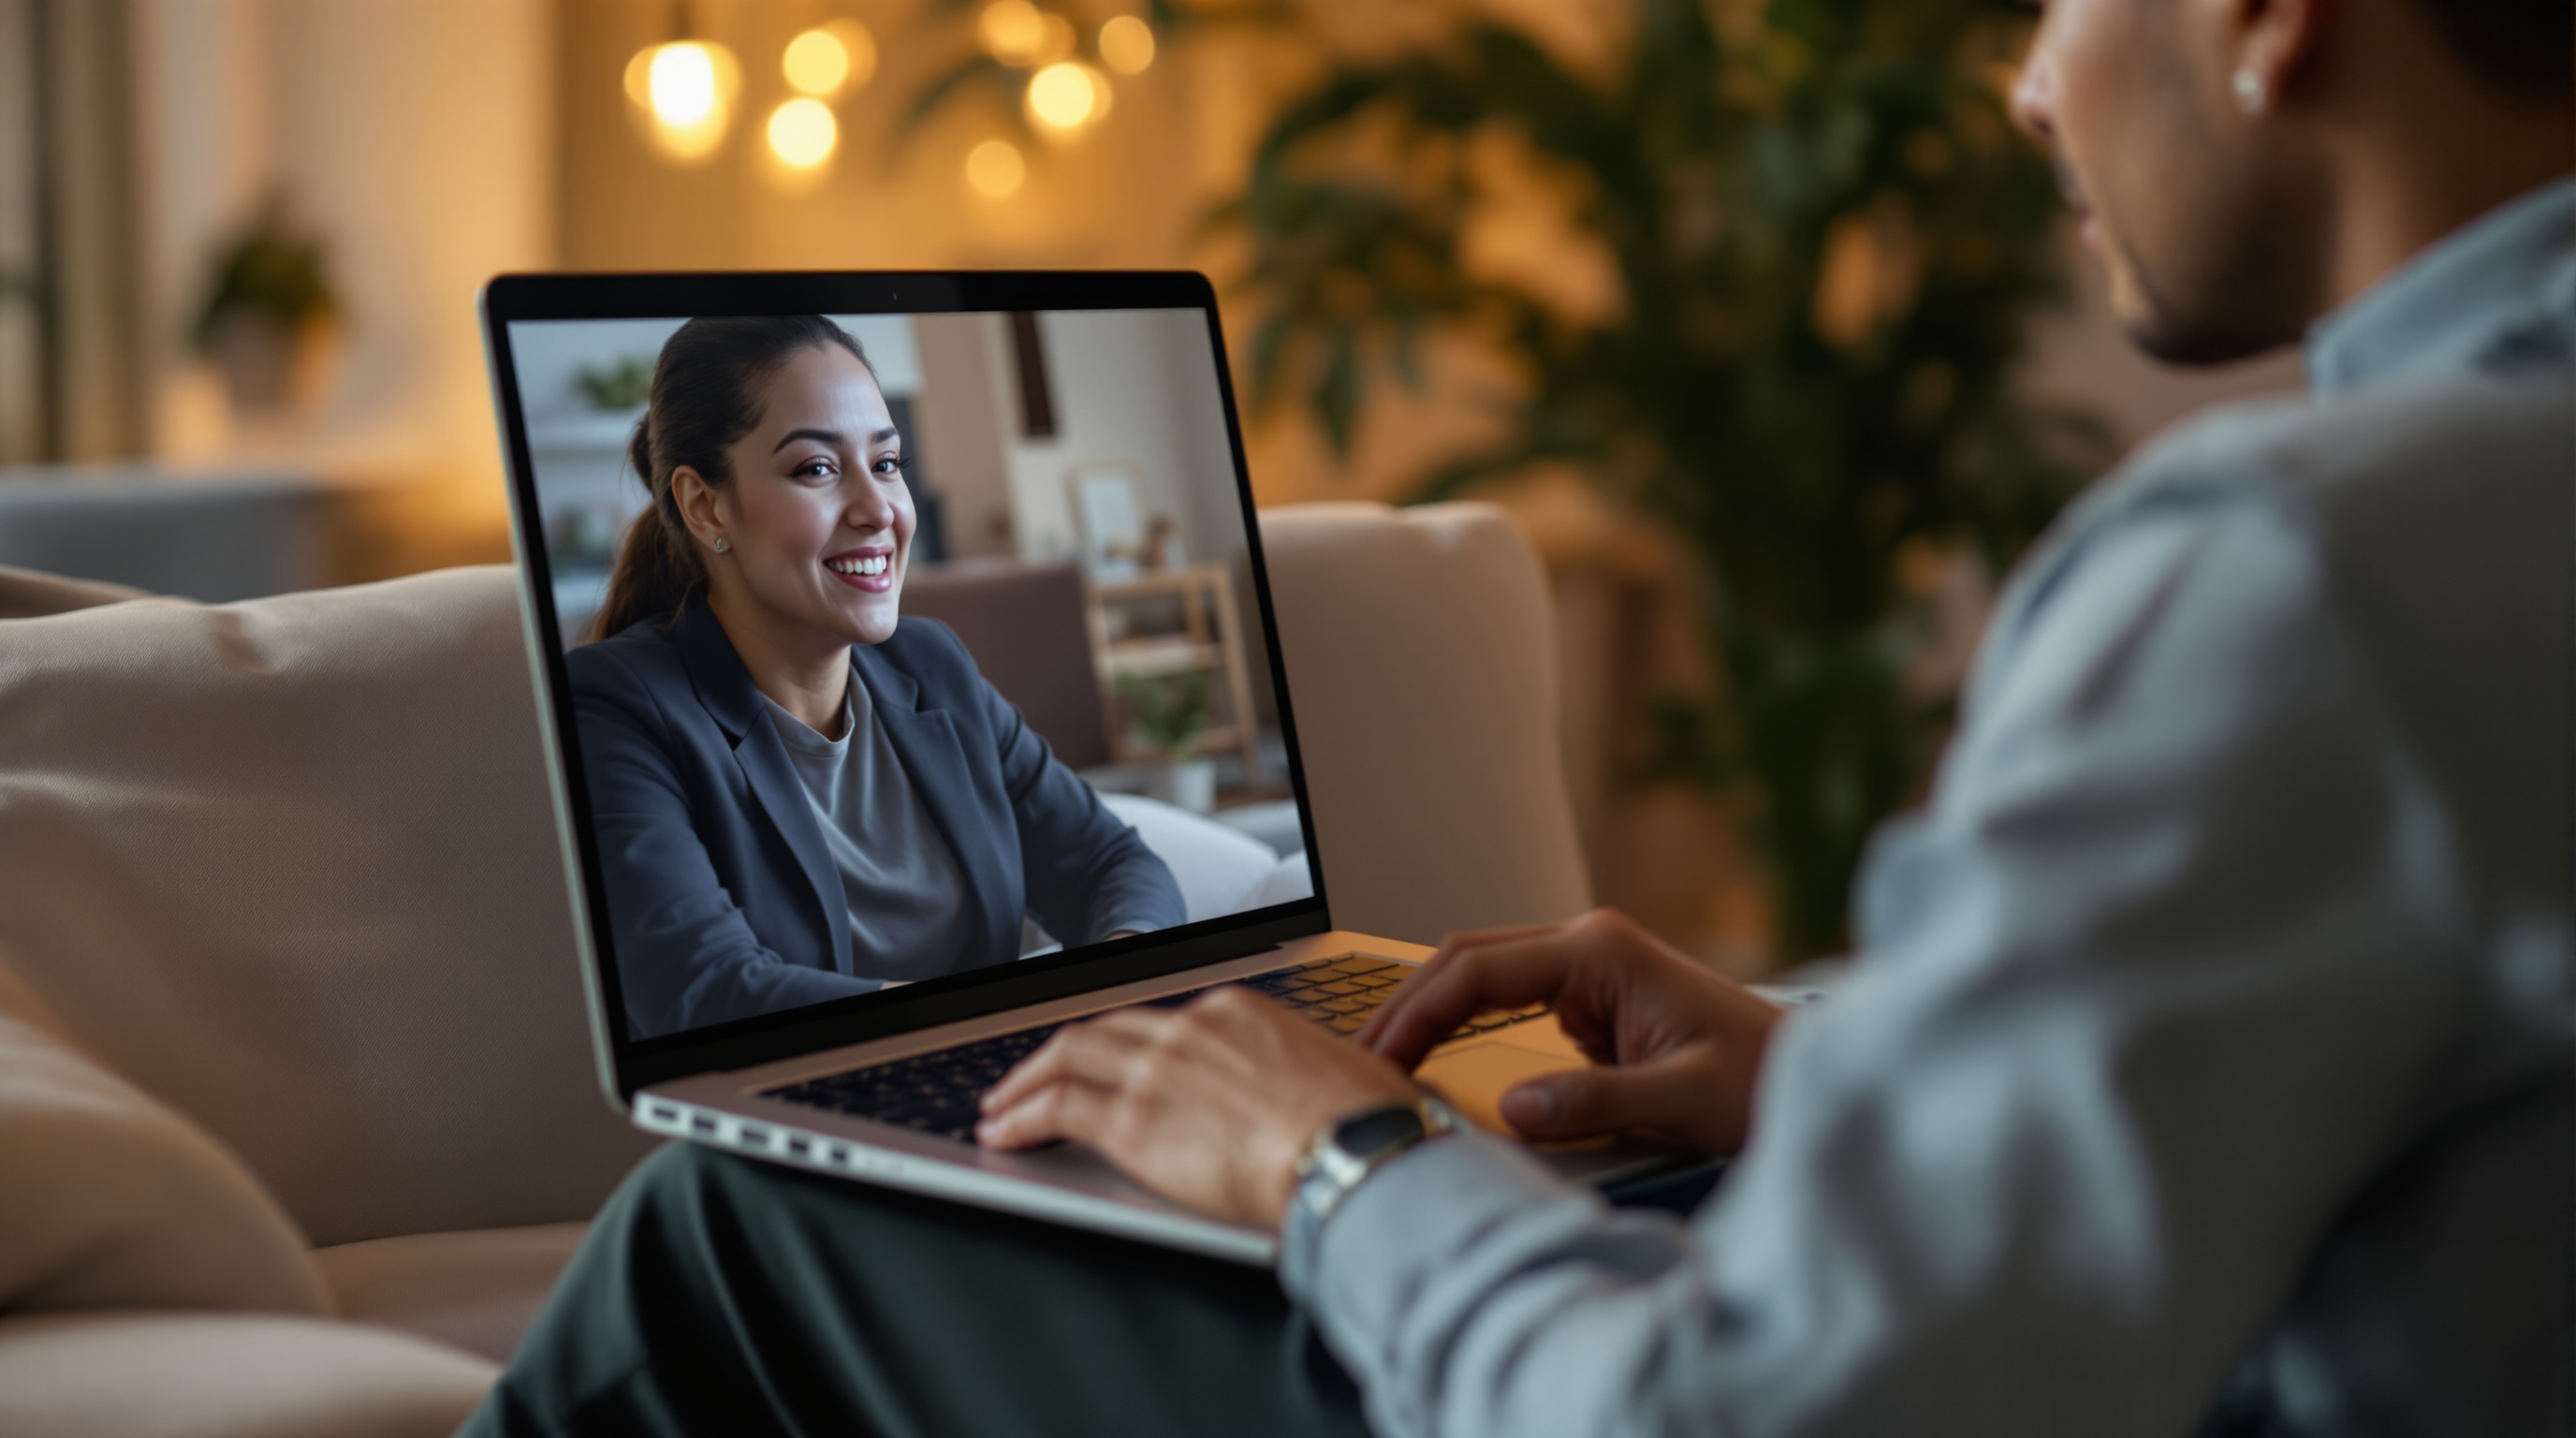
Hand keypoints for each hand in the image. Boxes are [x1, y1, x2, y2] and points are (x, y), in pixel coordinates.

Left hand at [977, 986, 1420, 1229]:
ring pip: (1065, 1060)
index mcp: (1237, 1011)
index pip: (1159, 1022)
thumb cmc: (1363, 1126)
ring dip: (1024, 1083)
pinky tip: (1005, 1134)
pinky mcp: (1134, 1120)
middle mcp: (1189, 1028)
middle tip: (1030, 1078)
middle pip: (1102, 1032)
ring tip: (1000, 1107)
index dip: (1120, 1045)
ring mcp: (1156, 1070)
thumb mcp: (1334, 1074)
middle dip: (1057, 1055)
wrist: (1353, 1150)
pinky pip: (1056, 1109)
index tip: (1106, 1063)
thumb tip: (1305, 1104)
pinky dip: (1022, 1117)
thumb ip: (1297, 1078)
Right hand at [1359, 909, 1782, 1154]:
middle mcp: (1588, 946)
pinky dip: (1459, 1021)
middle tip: (1356, 1061)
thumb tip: (1515, 1107)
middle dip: (1405, 1006)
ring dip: (1428, 1010)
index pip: (1479, 971)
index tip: (1379, 1060)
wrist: (1811, 1077)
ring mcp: (1588, 968)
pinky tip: (1431, 1054)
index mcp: (1600, 952)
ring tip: (1379, 1059)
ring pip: (1480, 973)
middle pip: (1466, 959)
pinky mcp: (1591, 997)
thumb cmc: (1765, 1081)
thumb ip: (1596, 1099)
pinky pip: (1505, 997)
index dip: (1418, 1015)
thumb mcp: (1684, 1100)